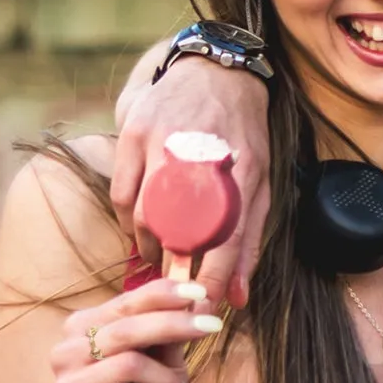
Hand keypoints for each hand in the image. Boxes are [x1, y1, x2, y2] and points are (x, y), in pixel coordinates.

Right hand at [52, 278, 218, 382]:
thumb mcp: (167, 354)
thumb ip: (173, 326)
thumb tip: (200, 296)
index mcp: (81, 327)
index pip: (125, 302)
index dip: (164, 294)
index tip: (202, 292)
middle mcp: (64, 353)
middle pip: (125, 330)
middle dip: (175, 325)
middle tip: (213, 325)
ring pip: (129, 365)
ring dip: (167, 378)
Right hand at [111, 56, 269, 308]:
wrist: (218, 72)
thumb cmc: (244, 137)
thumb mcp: (261, 184)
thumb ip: (250, 242)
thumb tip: (238, 299)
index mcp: (245, 170)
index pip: (227, 240)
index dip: (212, 282)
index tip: (202, 310)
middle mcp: (202, 155)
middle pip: (175, 233)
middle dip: (172, 268)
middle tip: (174, 285)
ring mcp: (163, 141)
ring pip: (142, 215)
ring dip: (149, 244)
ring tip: (161, 254)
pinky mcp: (134, 131)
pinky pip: (121, 192)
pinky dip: (129, 215)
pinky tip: (143, 220)